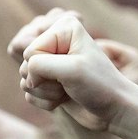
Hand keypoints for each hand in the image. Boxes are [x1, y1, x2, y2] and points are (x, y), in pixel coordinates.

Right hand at [17, 10, 137, 130]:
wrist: (113, 110)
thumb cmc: (99, 85)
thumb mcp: (70, 69)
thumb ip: (38, 65)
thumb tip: (24, 77)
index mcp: (64, 28)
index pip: (32, 50)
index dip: (45, 67)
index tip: (69, 72)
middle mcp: (56, 42)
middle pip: (26, 64)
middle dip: (44, 80)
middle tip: (68, 82)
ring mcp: (51, 63)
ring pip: (25, 80)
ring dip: (45, 92)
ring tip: (67, 90)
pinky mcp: (48, 82)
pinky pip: (29, 93)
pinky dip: (45, 101)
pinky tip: (64, 99)